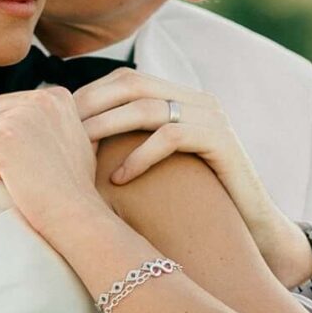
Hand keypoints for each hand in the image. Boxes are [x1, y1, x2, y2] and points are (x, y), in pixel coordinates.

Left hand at [0, 84, 105, 245]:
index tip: (43, 158)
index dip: (18, 139)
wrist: (74, 211)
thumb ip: (51, 122)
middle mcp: (40, 97)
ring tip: (20, 171)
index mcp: (56, 96)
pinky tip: (12, 177)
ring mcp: (21, 112)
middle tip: (28, 167)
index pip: (10, 106)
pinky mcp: (2, 132)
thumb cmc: (74, 186)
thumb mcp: (72, 139)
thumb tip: (34, 122)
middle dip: (0, 143)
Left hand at [72, 69, 311, 285]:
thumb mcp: (158, 169)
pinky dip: (140, 156)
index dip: (89, 96)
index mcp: (181, 98)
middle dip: (91, 106)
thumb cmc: (198, 205)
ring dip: (107, 127)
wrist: (255, 232)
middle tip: (59, 133)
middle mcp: (198, 100)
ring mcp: (213, 118)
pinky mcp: (222, 143)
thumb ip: (130, 147)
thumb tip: (73, 146)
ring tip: (79, 151)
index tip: (57, 122)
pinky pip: (172, 137)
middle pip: (132, 84)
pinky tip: (118, 178)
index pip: (126, 80)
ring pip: (148, 107)